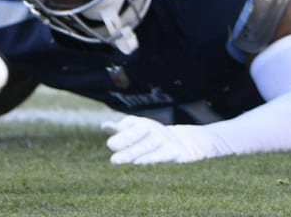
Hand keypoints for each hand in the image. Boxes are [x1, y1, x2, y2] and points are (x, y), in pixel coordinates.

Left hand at [103, 115, 219, 163]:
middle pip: (140, 135)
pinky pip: (165, 156)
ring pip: (150, 147)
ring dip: (136, 154)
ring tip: (122, 162)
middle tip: (112, 153)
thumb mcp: (140, 130)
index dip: (122, 131)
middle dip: (127, 142)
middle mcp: (156, 131)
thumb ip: (122, 130)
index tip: (109, 139)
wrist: (187, 142)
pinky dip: (154, 160)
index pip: (132, 125)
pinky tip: (143, 166)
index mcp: (145, 125)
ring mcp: (167, 141)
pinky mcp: (178, 153)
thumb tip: (104, 126)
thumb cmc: (155, 137)